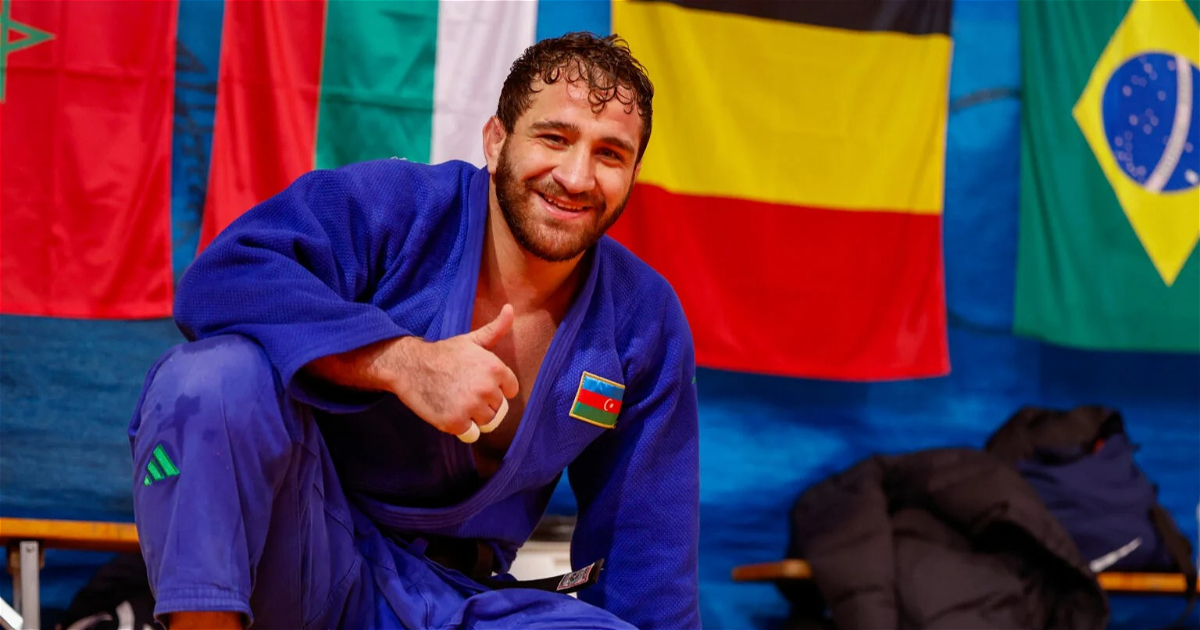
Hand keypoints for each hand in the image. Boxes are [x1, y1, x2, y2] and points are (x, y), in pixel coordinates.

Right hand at [392, 304, 518, 441]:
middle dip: (484, 403)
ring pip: (486, 423)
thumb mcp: (472, 340)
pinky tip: (450, 413)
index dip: (495, 388)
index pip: (510, 391)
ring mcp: (470, 407)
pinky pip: (471, 435)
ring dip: (474, 418)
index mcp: (495, 368)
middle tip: (463, 391)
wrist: (410, 366)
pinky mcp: (455, 423)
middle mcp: (486, 388)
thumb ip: (496, 329)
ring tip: (457, 402)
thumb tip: (510, 309)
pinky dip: (462, 429)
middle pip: (498, 408)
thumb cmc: (444, 354)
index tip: (478, 383)